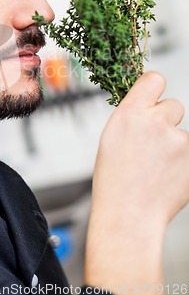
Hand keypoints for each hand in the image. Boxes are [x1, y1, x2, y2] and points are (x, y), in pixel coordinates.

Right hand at [84, 71, 188, 294]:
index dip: (154, 89)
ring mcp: (179, 142)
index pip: (154, 80)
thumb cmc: (115, 179)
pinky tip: (165, 175)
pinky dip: (181, 161)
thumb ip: (133, 115)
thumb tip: (148, 103)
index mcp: (131, 113)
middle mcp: (157, 123)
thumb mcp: (112, 136)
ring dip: (174, 143)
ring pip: (182, 132)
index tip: (153, 97)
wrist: (128, 215)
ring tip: (156, 165)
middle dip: (166, 119)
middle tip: (152, 141)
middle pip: (174, 105)